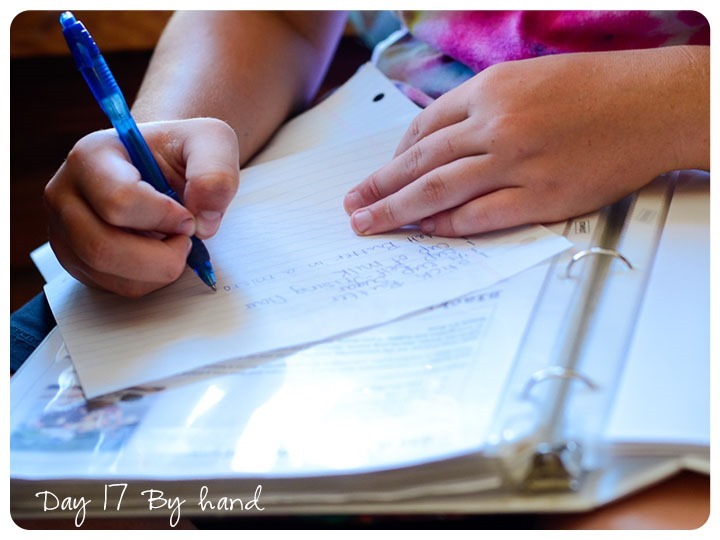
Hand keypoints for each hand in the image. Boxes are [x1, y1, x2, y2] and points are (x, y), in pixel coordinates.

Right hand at [44, 118, 238, 296]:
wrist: (162, 163)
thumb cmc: (181, 152)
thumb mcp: (211, 142)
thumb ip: (215, 172)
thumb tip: (202, 220)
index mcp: (91, 157)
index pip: (118, 202)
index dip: (164, 217)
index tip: (188, 215)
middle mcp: (66, 195)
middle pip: (103, 248)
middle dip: (161, 255)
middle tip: (186, 238)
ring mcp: (66, 231)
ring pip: (109, 273)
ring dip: (158, 269)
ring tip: (175, 242)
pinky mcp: (79, 260)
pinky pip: (116, 286)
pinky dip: (151, 279)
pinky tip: (161, 252)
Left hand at [344, 48, 698, 235]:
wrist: (652, 103)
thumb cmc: (595, 89)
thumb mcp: (527, 78)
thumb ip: (481, 107)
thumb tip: (442, 142)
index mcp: (489, 90)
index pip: (424, 129)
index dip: (394, 157)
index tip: (379, 176)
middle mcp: (496, 124)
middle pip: (419, 162)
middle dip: (379, 187)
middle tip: (352, 206)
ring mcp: (517, 161)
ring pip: (439, 190)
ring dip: (398, 211)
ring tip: (370, 224)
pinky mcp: (541, 195)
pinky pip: (481, 215)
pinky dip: (449, 226)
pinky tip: (426, 233)